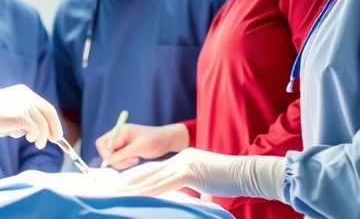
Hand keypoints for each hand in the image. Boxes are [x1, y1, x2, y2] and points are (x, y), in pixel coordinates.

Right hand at [0, 85, 63, 148]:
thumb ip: (21, 117)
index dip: (52, 121)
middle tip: (55, 140)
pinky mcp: (20, 116)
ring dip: (41, 137)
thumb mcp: (7, 110)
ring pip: (43, 124)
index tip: (54, 133)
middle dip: (54, 128)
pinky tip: (23, 137)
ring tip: (36, 144)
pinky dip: (33, 136)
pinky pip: (35, 130)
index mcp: (24, 92)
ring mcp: (24, 105)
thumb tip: (34, 132)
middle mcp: (27, 96)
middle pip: (49, 112)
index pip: (45, 106)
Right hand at [96, 123, 188, 169]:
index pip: (102, 143)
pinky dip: (124, 162)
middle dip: (114, 159)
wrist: (166, 141)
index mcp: (120, 131)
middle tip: (129, 160)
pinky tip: (135, 159)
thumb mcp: (139, 148)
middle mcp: (118, 136)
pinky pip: (118, 159)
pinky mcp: (125, 150)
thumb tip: (108, 161)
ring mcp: (121, 143)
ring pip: (111, 157)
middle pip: (105, 150)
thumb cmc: (154, 141)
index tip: (118, 160)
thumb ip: (122, 154)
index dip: (107, 154)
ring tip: (135, 159)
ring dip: (121, 162)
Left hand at [116, 149, 286, 200]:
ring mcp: (184, 163)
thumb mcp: (207, 184)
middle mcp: (180, 158)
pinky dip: (150, 191)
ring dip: (135, 187)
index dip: (138, 175)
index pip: (155, 168)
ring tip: (119, 193)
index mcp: (183, 159)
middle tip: (112, 188)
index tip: (123, 183)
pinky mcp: (189, 172)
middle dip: (130, 180)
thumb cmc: (231, 180)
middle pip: (149, 170)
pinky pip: (164, 184)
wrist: (247, 172)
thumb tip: (190, 200)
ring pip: (153, 177)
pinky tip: (139, 196)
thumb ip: (194, 189)